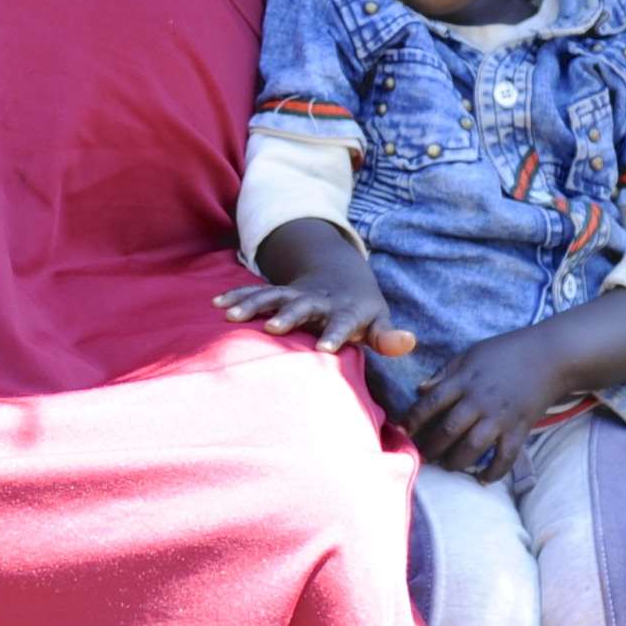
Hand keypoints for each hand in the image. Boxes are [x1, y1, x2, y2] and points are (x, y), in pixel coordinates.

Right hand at [217, 268, 414, 357]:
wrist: (341, 276)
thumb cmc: (362, 310)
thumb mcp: (378, 321)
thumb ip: (388, 337)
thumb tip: (408, 342)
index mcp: (344, 311)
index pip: (342, 323)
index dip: (336, 334)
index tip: (327, 349)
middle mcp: (317, 300)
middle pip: (301, 306)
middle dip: (287, 315)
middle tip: (272, 328)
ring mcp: (294, 294)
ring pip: (272, 296)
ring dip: (252, 304)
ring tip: (230, 315)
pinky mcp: (277, 293)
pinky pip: (255, 293)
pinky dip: (237, 297)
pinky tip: (217, 305)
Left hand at [399, 328, 581, 484]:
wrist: (550, 356)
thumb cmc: (506, 352)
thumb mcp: (471, 354)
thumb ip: (445, 373)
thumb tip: (420, 390)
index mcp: (464, 380)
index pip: (431, 403)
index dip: (413, 420)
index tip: (402, 432)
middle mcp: (479, 401)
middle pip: (448, 430)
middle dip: (431, 448)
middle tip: (423, 457)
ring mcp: (500, 418)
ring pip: (471, 448)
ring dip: (455, 462)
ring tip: (448, 466)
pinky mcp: (519, 430)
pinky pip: (504, 458)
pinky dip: (493, 472)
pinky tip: (482, 479)